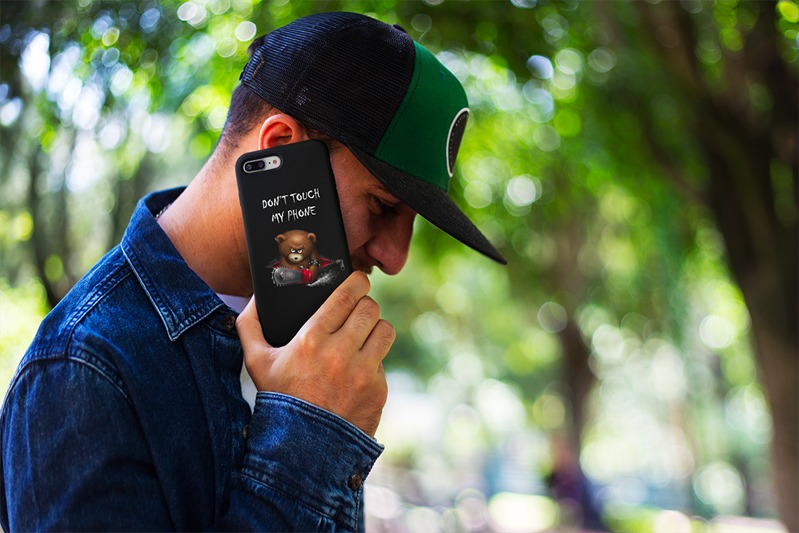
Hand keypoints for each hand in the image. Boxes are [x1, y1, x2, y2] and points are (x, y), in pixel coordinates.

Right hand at [236, 272, 393, 436]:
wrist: (302, 449)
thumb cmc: (279, 400)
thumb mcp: (256, 363)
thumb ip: (249, 326)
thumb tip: (255, 299)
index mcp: (312, 339)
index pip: (348, 295)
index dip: (357, 282)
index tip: (358, 281)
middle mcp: (341, 353)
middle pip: (370, 308)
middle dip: (365, 305)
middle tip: (358, 310)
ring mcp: (363, 372)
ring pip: (385, 330)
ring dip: (375, 329)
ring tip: (364, 335)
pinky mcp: (378, 390)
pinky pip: (383, 362)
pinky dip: (373, 363)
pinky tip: (357, 371)